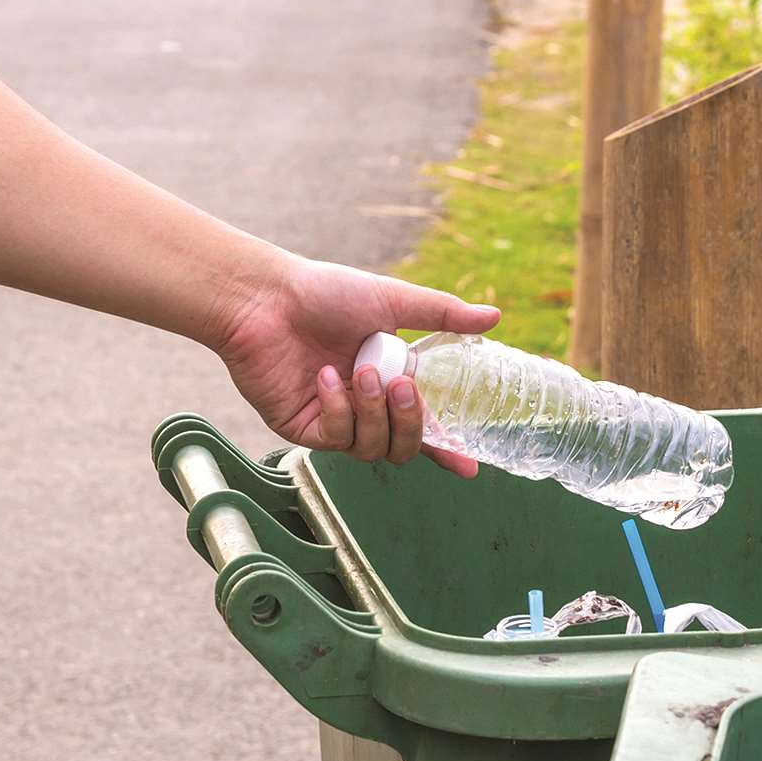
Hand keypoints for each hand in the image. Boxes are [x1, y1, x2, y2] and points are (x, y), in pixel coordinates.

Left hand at [213, 253, 500, 476]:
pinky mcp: (304, 429)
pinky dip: (339, 409)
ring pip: (372, 448)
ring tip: (360, 372)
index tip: (470, 467)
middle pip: (404, 447)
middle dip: (409, 422)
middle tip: (402, 385)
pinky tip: (325, 378)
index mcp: (390, 380)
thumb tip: (494, 317)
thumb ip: (443, 315)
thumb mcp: (392, 300)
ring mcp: (335, 421)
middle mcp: (365, 406)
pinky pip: (336, 440)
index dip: (447, 448)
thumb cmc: (325, 293)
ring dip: (373, 411)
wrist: (267, 299)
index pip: (425, 427)